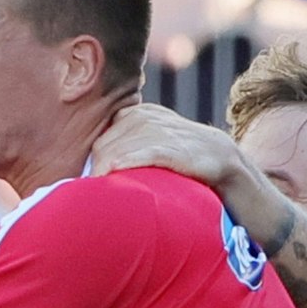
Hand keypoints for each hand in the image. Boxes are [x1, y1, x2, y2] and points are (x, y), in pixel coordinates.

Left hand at [88, 103, 241, 187]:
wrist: (217, 155)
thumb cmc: (177, 152)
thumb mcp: (149, 138)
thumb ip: (124, 143)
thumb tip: (94, 167)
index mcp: (134, 113)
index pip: (100, 140)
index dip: (92, 163)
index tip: (88, 184)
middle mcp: (142, 117)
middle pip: (103, 147)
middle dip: (94, 171)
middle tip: (89, 194)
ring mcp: (157, 130)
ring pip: (117, 152)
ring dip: (103, 173)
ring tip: (96, 194)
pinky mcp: (170, 146)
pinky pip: (141, 154)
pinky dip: (125, 163)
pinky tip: (113, 173)